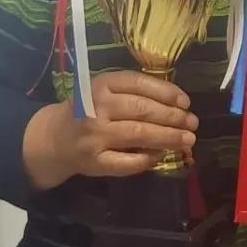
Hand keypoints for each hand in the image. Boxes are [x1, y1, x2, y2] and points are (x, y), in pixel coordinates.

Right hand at [22, 71, 196, 189]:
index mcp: (101, 85)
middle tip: (193, 123)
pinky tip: (160, 156)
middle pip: (143, 110)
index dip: (167, 92)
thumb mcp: (104, 92)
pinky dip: (148, 159)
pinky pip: (128, 162)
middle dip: (173, 117)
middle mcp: (97, 108)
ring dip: (168, 137)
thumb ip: (133, 92)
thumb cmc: (87, 110)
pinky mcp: (95, 161)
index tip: (186, 102)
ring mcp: (95, 136)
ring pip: (140, 134)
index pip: (139, 84)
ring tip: (187, 140)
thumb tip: (177, 103)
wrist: (54, 138)